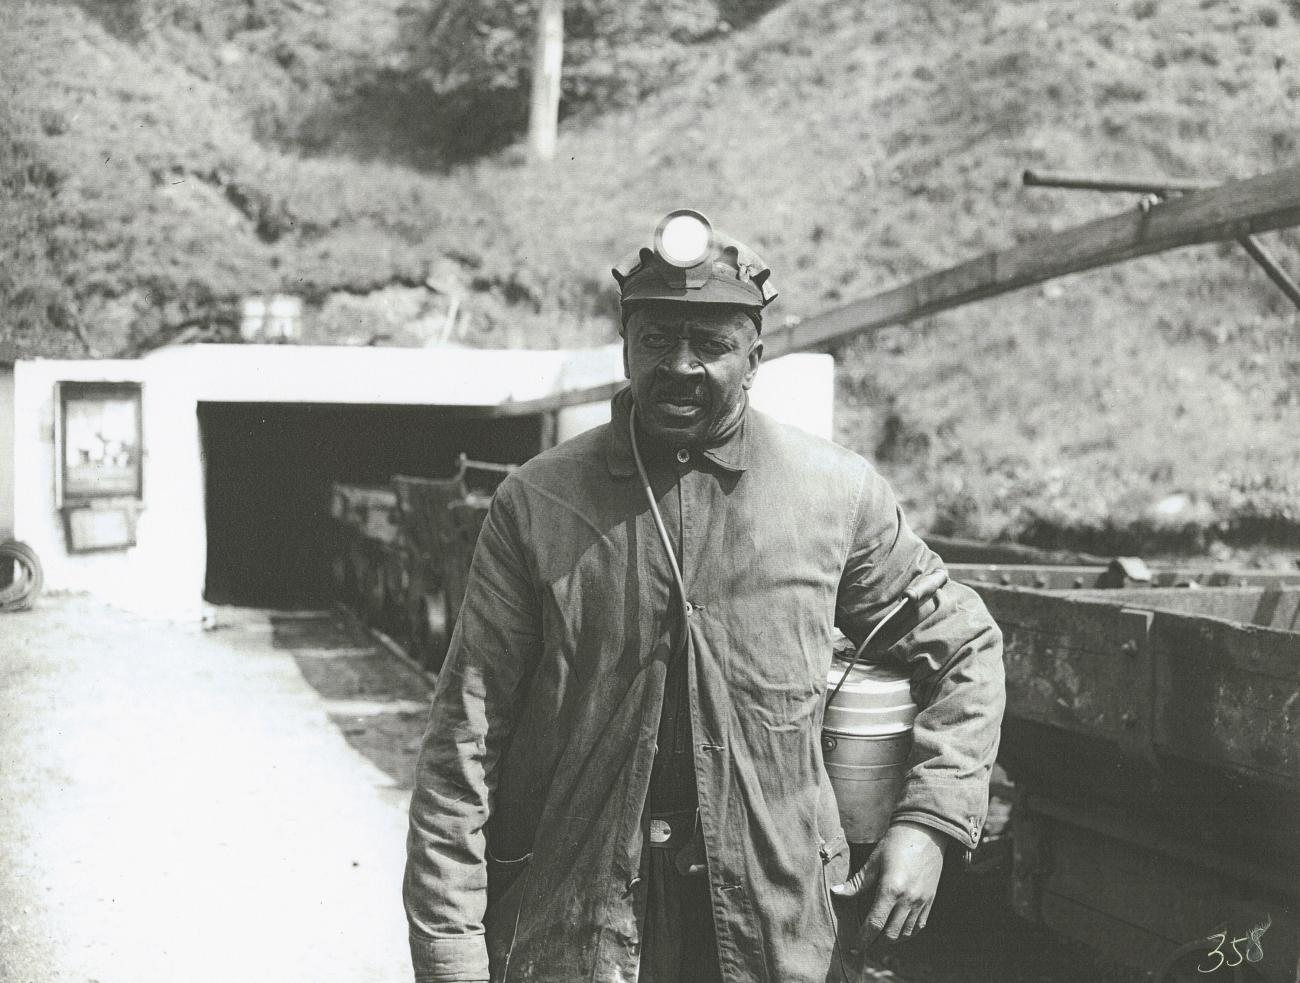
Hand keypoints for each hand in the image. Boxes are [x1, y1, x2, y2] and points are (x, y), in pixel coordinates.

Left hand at [829, 821, 945, 947]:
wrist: (925, 832)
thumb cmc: (895, 844)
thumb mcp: (873, 861)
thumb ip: (856, 883)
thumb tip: (836, 893)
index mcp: (890, 889)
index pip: (874, 924)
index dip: (863, 938)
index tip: (854, 946)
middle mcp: (908, 900)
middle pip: (890, 935)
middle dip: (875, 942)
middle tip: (864, 942)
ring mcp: (921, 902)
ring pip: (905, 934)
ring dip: (891, 940)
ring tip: (878, 938)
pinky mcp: (930, 901)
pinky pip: (918, 926)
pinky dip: (906, 933)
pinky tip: (897, 930)